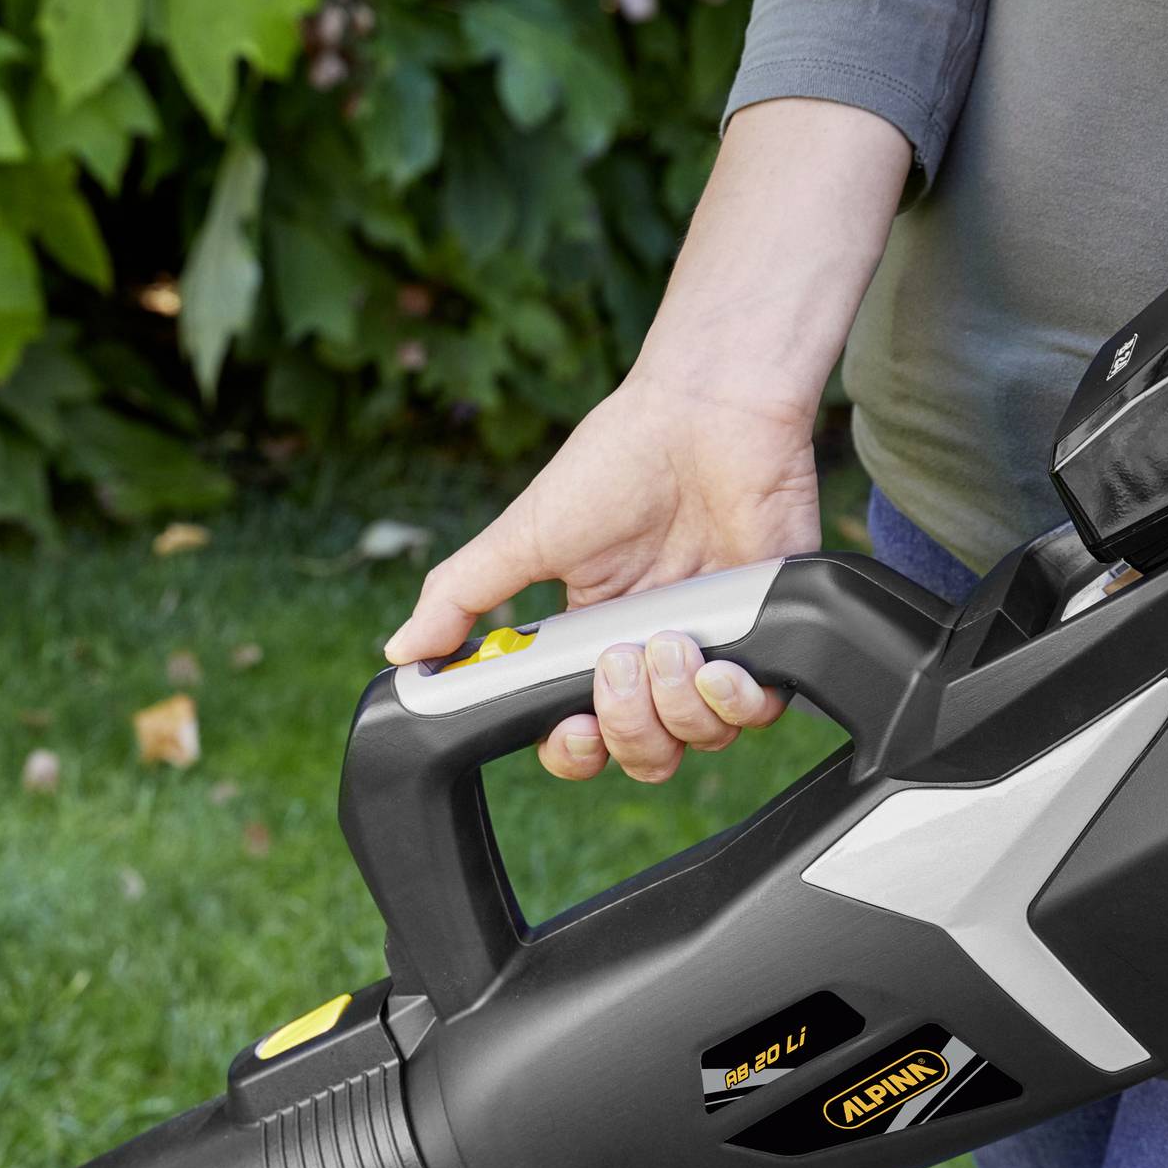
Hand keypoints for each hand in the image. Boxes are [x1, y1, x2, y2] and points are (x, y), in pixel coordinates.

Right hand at [386, 374, 813, 781]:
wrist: (707, 415)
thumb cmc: (616, 464)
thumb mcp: (524, 535)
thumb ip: (461, 595)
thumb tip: (398, 652)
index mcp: (592, 642)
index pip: (581, 734)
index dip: (575, 750)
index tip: (569, 726)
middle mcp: (651, 655)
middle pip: (641, 753)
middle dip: (626, 728)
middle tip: (618, 663)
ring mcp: (713, 646)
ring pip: (699, 739)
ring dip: (675, 706)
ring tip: (667, 643)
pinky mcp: (769, 632)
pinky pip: (758, 712)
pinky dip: (736, 701)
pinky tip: (717, 662)